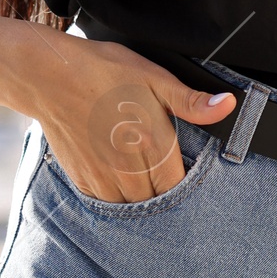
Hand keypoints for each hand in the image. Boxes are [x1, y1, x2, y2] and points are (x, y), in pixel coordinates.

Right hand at [26, 29, 235, 202]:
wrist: (49, 75)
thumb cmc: (104, 71)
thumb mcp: (154, 76)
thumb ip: (191, 100)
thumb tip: (228, 105)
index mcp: (152, 143)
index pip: (178, 185)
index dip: (182, 179)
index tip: (179, 166)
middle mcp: (128, 167)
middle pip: (156, 199)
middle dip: (161, 189)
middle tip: (157, 167)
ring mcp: (102, 176)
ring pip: (131, 206)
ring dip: (138, 196)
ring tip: (138, 172)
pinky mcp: (81, 179)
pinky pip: (106, 203)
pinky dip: (114, 195)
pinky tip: (116, 174)